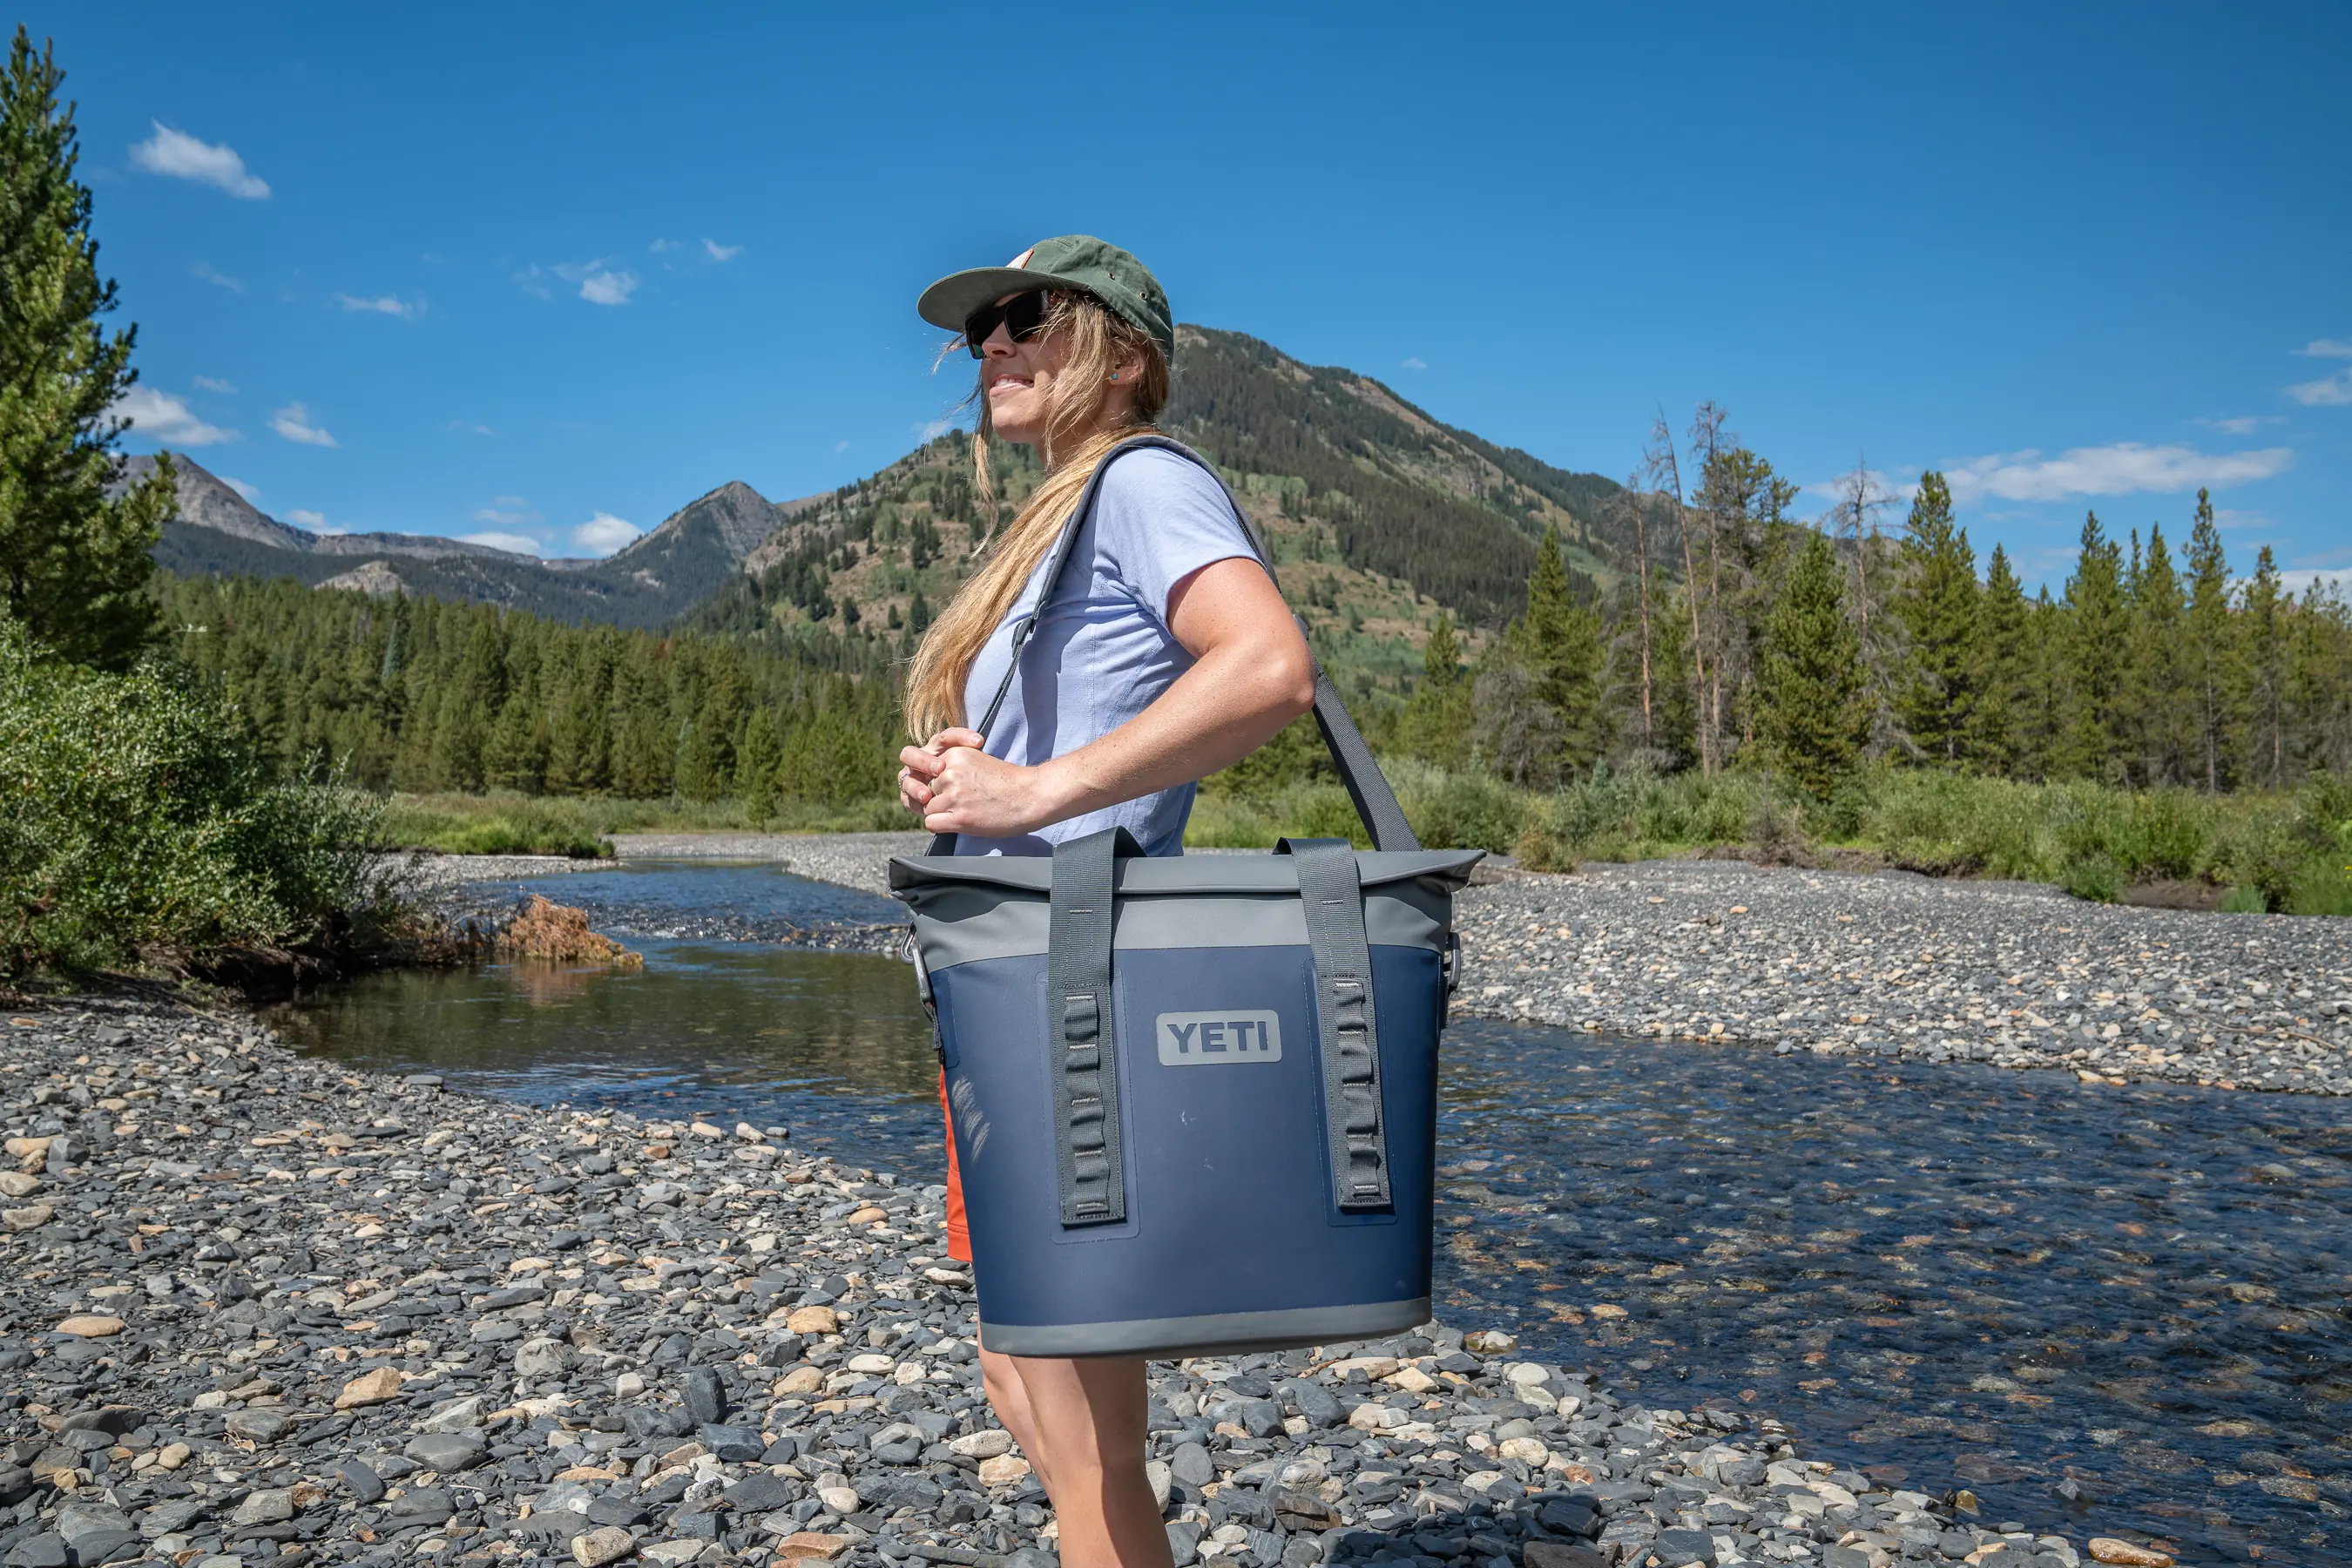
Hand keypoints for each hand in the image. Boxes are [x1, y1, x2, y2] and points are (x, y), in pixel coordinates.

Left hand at [898, 728, 1065, 837]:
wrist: (1031, 796)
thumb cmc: (1010, 781)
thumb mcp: (977, 761)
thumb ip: (955, 767)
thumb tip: (934, 781)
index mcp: (954, 754)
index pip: (929, 771)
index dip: (939, 783)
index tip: (953, 789)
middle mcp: (950, 773)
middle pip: (927, 789)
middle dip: (940, 798)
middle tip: (963, 802)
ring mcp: (953, 796)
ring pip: (928, 808)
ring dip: (942, 813)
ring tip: (965, 812)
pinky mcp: (960, 817)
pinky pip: (931, 823)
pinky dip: (941, 826)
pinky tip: (959, 823)